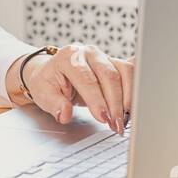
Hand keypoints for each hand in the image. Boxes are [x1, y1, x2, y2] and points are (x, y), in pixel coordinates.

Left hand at [12, 44, 133, 132]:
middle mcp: (89, 53)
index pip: (87, 79)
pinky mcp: (115, 63)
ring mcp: (104, 56)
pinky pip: (131, 73)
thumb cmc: (48, 83)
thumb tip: (65, 114)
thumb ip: (54, 104)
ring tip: (125, 120)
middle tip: (116, 125)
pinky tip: (133, 107)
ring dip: (128, 98)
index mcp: (69, 57)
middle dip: (115, 103)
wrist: (52, 72)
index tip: (103, 118)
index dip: (97, 100)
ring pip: (125, 73)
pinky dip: (135, 90)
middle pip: (109, 76)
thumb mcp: (42, 94)